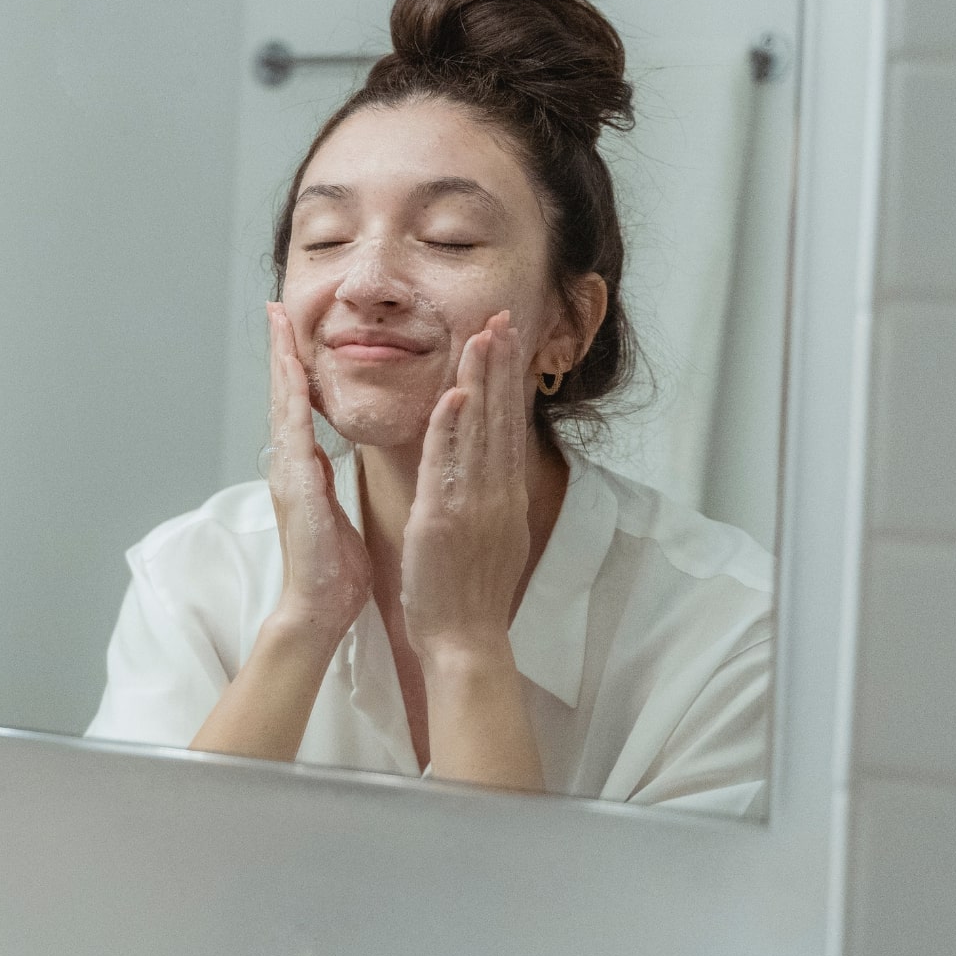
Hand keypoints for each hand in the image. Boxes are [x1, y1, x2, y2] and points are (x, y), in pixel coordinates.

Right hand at [262, 301, 369, 653]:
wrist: (320, 609)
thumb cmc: (334, 571)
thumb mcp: (335, 512)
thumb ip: (327, 483)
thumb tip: (326, 461)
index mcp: (303, 469)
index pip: (299, 407)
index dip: (296, 368)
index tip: (294, 332)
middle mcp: (290, 465)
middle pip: (283, 395)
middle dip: (280, 350)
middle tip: (276, 308)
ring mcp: (287, 473)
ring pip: (284, 404)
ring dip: (281, 361)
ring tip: (278, 323)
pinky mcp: (295, 486)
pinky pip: (295, 431)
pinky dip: (293, 397)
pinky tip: (294, 370)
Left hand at [399, 310, 529, 660]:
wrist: (465, 638)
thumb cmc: (468, 591)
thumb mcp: (487, 532)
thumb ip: (488, 494)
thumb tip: (489, 463)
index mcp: (504, 494)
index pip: (509, 423)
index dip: (509, 378)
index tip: (509, 338)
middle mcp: (497, 492)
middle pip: (502, 416)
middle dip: (503, 364)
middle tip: (504, 316)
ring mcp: (474, 503)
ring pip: (480, 430)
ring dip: (481, 380)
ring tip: (483, 334)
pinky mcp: (445, 518)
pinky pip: (449, 464)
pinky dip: (452, 428)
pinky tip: (455, 395)